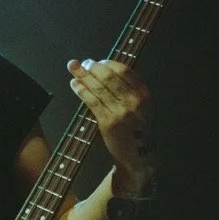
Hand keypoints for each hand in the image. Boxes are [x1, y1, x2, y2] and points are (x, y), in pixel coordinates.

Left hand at [67, 58, 155, 188]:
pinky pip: (92, 101)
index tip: (98, 61)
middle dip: (93, 67)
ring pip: (98, 87)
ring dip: (83, 75)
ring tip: (73, 69)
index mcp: (144, 95)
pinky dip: (81, 90)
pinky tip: (75, 85)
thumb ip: (129, 91)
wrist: (138, 158)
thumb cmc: (137, 131)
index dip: (108, 63)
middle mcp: (135, 101)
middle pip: (109, 76)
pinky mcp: (108, 123)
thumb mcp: (142, 108)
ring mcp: (122, 112)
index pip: (125, 71)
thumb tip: (104, 71)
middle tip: (82, 63)